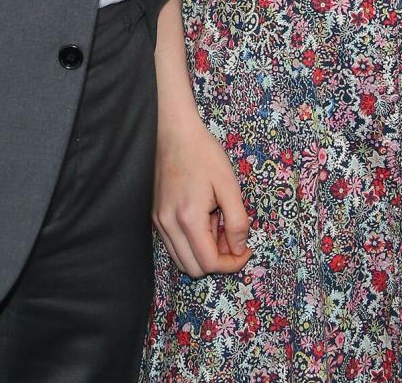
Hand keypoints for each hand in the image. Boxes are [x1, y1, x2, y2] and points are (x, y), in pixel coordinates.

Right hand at [153, 118, 250, 277]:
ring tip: (217, 225)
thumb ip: (237, 221)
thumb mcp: (229, 185)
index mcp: (188, 218)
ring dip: (203, 252)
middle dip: (217, 259)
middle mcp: (168, 225)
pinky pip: (174, 245)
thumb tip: (239, 249)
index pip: (209, 263)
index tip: (245, 249)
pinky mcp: (155, 216)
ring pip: (181, 260)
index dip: (232, 263)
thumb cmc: (203, 154)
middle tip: (231, 236)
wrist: (175, 132)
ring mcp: (158, 221)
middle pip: (193, 269)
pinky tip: (203, 219)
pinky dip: (191, 243)